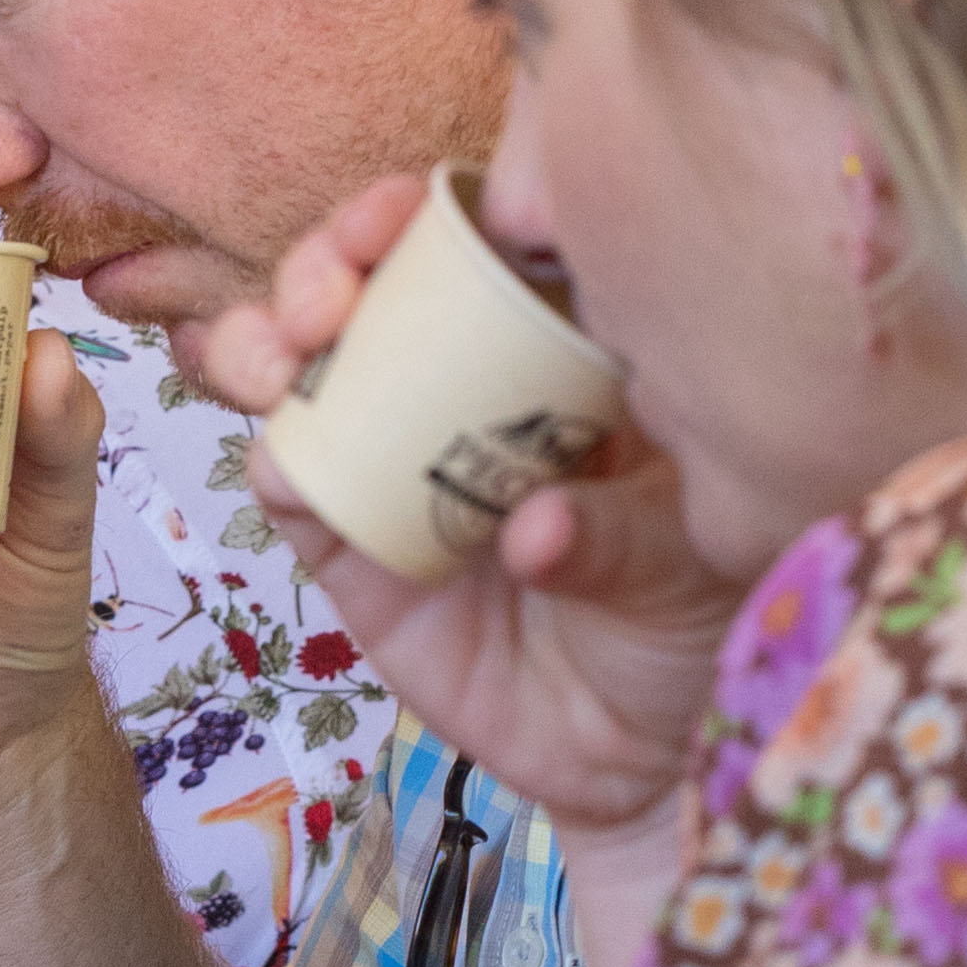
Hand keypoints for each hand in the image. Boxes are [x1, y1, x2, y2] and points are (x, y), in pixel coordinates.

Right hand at [200, 172, 742, 834]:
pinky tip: (278, 442)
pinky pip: (295, 483)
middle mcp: (467, 384)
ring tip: (288, 354)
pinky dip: (272, 450)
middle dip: (328, 262)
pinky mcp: (354, 548)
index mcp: (558, 346)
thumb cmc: (696, 622)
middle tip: (335, 292)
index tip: (404, 213)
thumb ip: (621, 540)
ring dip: (270, 338)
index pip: (480, 243)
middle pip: (372, 285)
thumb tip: (532, 530)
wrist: (648, 755)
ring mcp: (400, 458)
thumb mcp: (693, 568)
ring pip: (308, 366)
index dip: (426, 211)